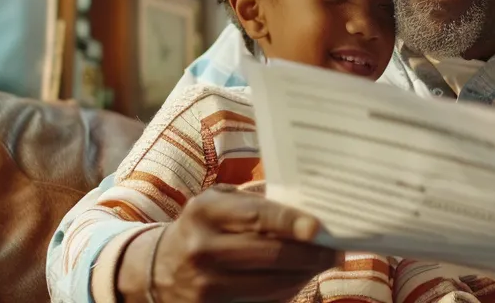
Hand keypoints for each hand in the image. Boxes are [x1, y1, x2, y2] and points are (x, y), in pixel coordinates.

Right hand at [124, 187, 340, 302]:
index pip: (256, 216)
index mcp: (206, 212)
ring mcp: (206, 285)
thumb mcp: (217, 203)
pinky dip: (286, 292)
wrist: (158, 269)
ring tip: (323, 263)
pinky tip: (298, 280)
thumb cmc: (202, 227)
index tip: (318, 228)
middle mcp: (203, 249)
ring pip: (271, 285)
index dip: (290, 223)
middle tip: (336, 250)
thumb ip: (255, 202)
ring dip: (304, 276)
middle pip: (270, 255)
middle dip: (311, 255)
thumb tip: (308, 208)